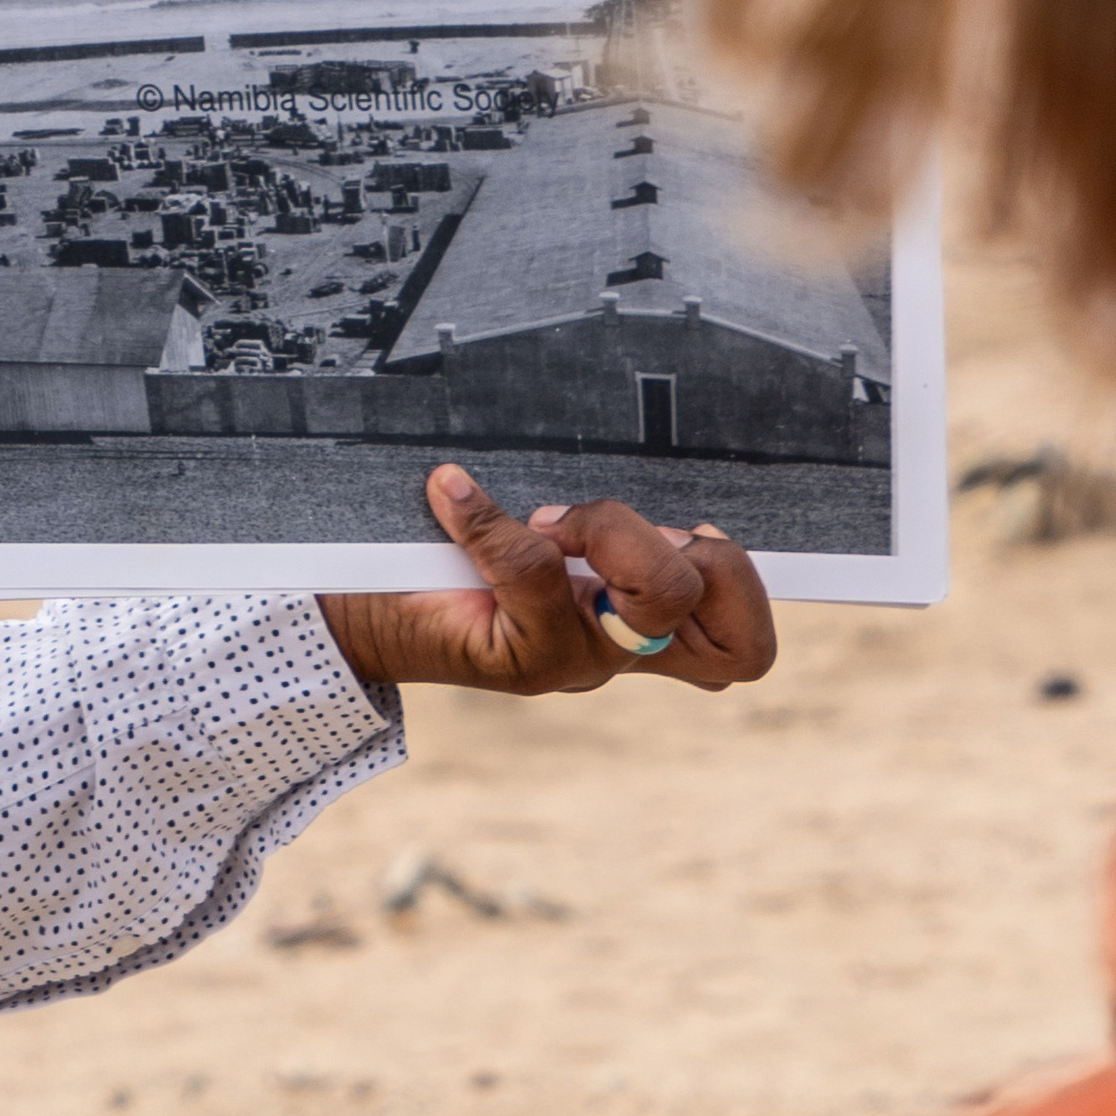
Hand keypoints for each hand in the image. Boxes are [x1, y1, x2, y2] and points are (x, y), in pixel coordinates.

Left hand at [314, 465, 781, 695]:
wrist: (368, 613)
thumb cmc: (460, 562)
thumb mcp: (543, 535)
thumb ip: (594, 515)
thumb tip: (617, 453)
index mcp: (646, 629)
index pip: (743, 647)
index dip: (747, 591)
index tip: (698, 529)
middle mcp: (622, 654)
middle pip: (724, 626)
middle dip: (690, 551)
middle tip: (607, 528)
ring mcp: (577, 662)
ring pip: (655, 600)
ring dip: (609, 532)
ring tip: (544, 518)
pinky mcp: (519, 659)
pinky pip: (535, 574)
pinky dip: (493, 520)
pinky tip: (451, 493)